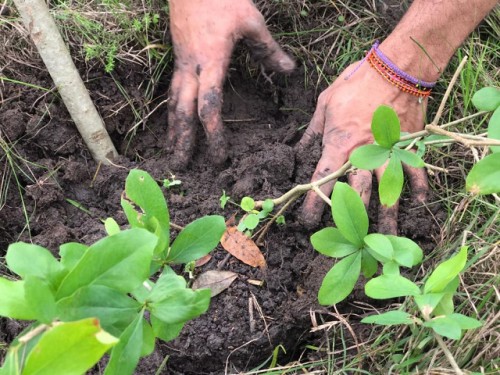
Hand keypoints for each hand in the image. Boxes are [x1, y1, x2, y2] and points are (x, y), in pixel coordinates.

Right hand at [167, 0, 294, 167]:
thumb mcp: (250, 21)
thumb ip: (269, 49)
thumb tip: (289, 70)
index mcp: (211, 62)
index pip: (210, 107)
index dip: (214, 134)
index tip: (220, 155)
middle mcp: (191, 69)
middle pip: (183, 112)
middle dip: (182, 141)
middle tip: (181, 166)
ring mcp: (181, 65)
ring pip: (173, 103)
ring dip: (173, 130)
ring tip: (172, 151)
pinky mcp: (178, 60)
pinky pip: (172, 92)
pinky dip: (172, 112)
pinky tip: (174, 121)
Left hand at [297, 60, 428, 233]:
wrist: (395, 68)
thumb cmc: (356, 83)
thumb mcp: (324, 105)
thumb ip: (311, 133)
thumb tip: (297, 153)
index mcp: (339, 146)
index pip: (323, 182)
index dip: (313, 205)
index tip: (307, 222)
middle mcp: (363, 156)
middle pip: (356, 196)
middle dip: (351, 220)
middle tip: (348, 240)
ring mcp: (388, 154)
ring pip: (387, 193)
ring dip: (386, 218)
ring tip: (386, 240)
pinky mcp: (408, 147)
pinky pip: (414, 173)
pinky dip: (418, 189)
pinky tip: (418, 206)